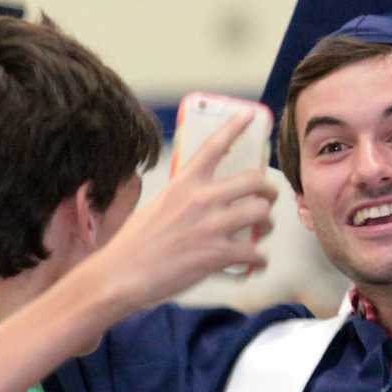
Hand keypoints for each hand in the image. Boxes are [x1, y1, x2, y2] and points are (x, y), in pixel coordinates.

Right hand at [78, 113, 277, 313]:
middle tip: (268, 198)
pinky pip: (256, 253)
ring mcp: (212, 226)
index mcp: (184, 182)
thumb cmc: (135, 244)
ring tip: (263, 231)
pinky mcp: (218, 254)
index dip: (236, 127)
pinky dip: (261, 260)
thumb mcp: (158, 204)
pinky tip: (256, 263)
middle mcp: (201, 198)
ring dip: (268, 224)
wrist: (123, 274)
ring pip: (262, 213)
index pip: (214, 146)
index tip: (251, 117)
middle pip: (254, 180)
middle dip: (269, 189)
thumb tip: (201, 199)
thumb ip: (183, 196)